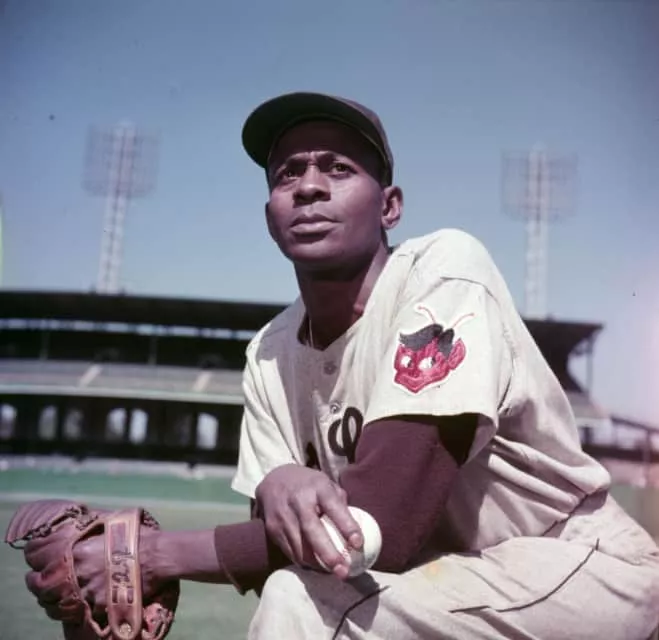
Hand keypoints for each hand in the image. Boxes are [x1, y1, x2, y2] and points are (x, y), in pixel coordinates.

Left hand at [25, 522, 161, 620]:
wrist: (157, 556)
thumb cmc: (136, 536)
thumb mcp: (110, 524)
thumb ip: (91, 530)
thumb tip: (80, 526)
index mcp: (77, 551)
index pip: (42, 564)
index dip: (34, 569)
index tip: (33, 571)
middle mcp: (77, 572)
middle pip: (45, 588)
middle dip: (37, 588)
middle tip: (37, 587)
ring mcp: (87, 591)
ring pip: (59, 605)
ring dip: (53, 604)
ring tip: (52, 602)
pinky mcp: (100, 605)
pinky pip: (82, 613)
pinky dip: (78, 611)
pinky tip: (78, 608)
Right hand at [255, 464, 362, 578]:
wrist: (273, 479)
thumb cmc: (308, 484)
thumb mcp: (326, 484)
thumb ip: (340, 504)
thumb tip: (357, 530)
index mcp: (317, 487)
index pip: (333, 506)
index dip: (346, 525)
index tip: (358, 544)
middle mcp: (298, 501)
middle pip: (312, 531)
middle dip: (329, 554)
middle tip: (343, 571)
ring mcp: (283, 516)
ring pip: (300, 547)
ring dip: (318, 564)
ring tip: (334, 572)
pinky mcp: (273, 529)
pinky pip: (290, 552)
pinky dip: (305, 562)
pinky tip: (317, 566)